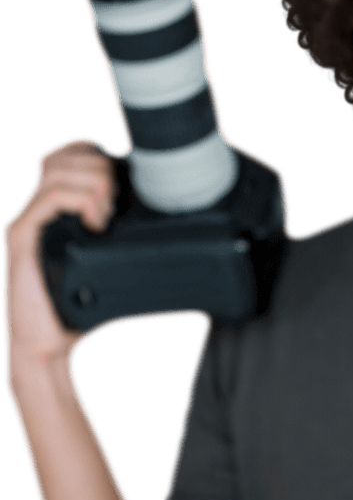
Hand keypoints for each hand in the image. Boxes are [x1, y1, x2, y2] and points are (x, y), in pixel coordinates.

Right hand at [2, 137, 115, 366]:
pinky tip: (96, 220)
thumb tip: (183, 232)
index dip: (103, 155)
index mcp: (61, 208)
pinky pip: (47, 199)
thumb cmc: (79, 310)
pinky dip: (77, 199)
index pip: (74, 154)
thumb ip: (132, 242)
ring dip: (93, 180)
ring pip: (57, 170)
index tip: (130, 180)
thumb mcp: (114, 267)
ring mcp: (30, 221)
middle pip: (63, 154)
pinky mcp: (22, 238)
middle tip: (119, 196)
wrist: (47, 345)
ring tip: (109, 211)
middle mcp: (41, 209)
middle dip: (98, 163)